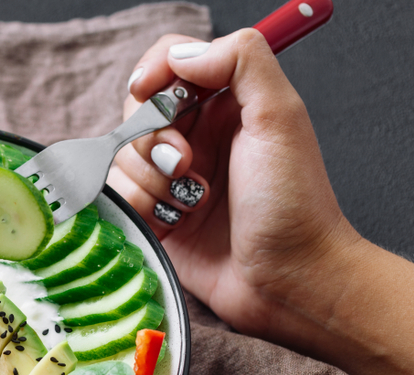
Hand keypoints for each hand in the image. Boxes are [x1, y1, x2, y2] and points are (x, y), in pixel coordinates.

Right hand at [107, 29, 361, 341]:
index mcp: (227, 103)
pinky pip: (120, 197)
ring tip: (191, 203)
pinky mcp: (156, 216)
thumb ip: (240, 61)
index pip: (169, 62)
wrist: (288, 281)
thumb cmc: (293, 204)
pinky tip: (176, 223)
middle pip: (135, 111)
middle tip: (187, 165)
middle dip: (151, 138)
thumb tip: (180, 54)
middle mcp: (197, 135)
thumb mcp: (280, 117)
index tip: (148, 93)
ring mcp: (173, 177)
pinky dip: (142, 208)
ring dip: (151, 181)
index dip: (152, 73)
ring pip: (121, 157)